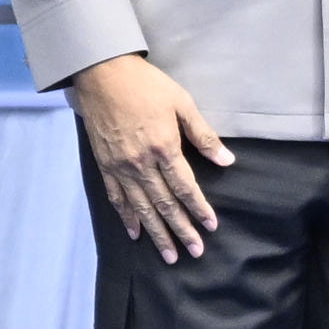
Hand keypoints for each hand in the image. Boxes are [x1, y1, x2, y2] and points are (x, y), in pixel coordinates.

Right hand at [70, 52, 232, 264]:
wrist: (101, 73)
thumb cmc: (145, 85)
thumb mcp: (182, 103)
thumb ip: (203, 135)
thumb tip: (226, 161)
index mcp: (163, 147)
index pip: (185, 187)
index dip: (199, 209)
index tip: (211, 226)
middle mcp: (141, 164)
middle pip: (164, 204)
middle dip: (181, 230)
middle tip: (194, 252)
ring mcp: (120, 167)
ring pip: (141, 207)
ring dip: (156, 233)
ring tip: (168, 254)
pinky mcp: (104, 165)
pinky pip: (116, 197)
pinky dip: (126, 217)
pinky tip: (135, 233)